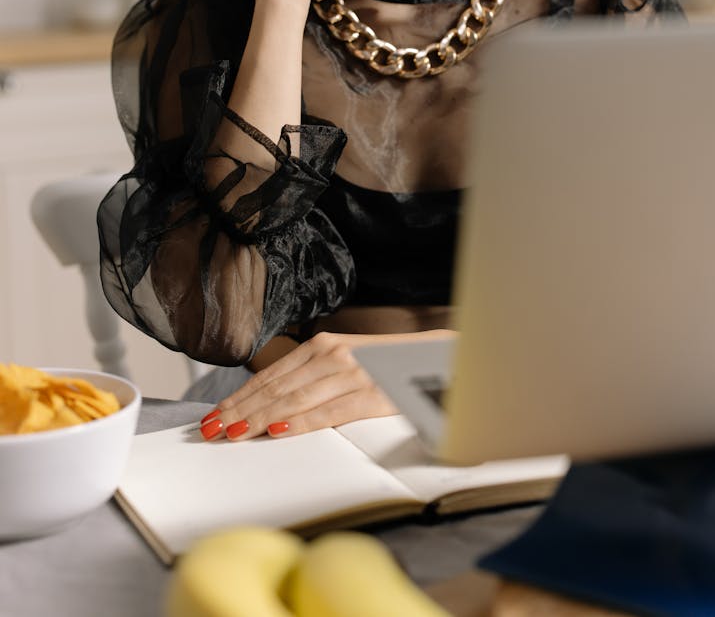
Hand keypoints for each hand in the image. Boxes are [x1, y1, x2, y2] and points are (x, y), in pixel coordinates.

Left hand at [198, 330, 442, 441]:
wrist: (438, 357)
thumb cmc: (387, 366)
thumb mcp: (344, 364)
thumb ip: (313, 379)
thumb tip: (269, 406)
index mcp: (321, 346)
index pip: (270, 376)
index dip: (239, 397)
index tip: (213, 415)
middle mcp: (332, 354)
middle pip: (275, 388)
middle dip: (239, 410)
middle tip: (211, 429)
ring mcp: (351, 372)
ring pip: (294, 399)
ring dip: (258, 418)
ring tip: (233, 433)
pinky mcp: (371, 393)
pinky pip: (329, 411)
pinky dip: (301, 421)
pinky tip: (278, 430)